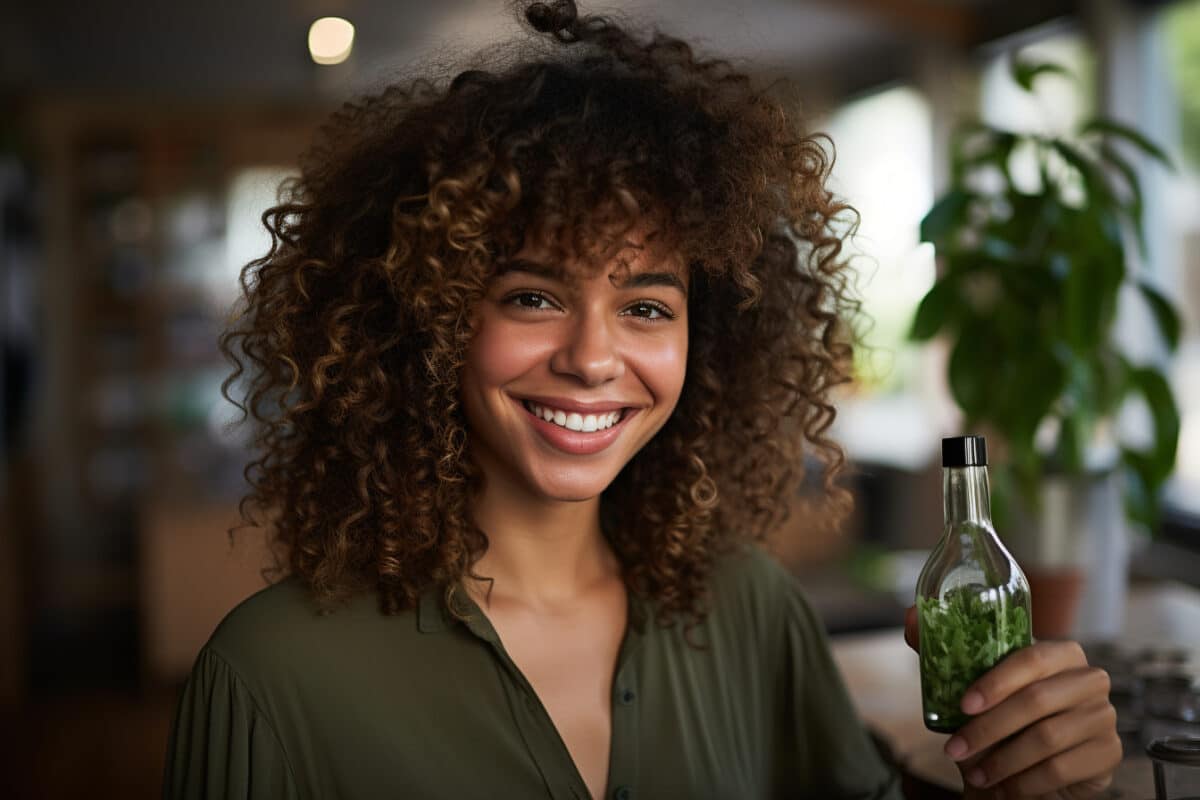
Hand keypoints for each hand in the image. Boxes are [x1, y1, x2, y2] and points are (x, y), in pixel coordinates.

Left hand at [904, 607, 1121, 798]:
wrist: (1030, 770)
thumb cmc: (1001, 722)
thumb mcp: (972, 688)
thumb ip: (944, 652)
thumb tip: (910, 616)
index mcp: (1060, 653)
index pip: (1031, 657)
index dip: (995, 682)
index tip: (962, 705)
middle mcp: (1090, 679)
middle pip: (1036, 701)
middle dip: (987, 729)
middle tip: (954, 750)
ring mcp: (1104, 716)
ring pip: (1047, 738)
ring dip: (1002, 760)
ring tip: (974, 773)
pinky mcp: (1108, 753)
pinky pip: (1063, 769)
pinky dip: (1025, 781)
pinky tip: (1003, 786)